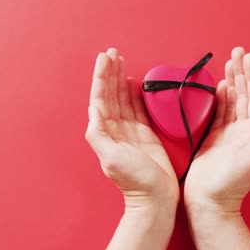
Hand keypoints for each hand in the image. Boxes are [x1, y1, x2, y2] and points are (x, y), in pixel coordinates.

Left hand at [85, 48, 178, 209]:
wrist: (155, 197)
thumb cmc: (135, 180)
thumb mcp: (112, 158)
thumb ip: (98, 135)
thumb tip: (93, 110)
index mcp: (105, 131)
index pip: (101, 97)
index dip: (102, 77)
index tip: (105, 58)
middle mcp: (115, 128)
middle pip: (111, 93)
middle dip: (111, 72)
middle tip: (113, 53)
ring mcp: (130, 130)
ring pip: (123, 98)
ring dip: (120, 79)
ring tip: (121, 61)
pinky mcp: (144, 133)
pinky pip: (137, 108)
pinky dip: (134, 95)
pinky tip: (133, 84)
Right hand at [185, 47, 249, 211]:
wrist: (209, 200)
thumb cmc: (232, 183)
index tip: (248, 57)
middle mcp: (245, 129)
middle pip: (245, 93)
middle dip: (242, 72)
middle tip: (237, 52)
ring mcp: (229, 132)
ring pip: (233, 99)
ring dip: (232, 81)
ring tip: (230, 62)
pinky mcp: (214, 137)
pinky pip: (220, 112)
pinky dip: (220, 97)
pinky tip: (219, 86)